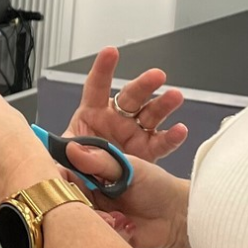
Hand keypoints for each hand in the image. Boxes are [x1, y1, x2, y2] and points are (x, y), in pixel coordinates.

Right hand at [62, 146, 192, 247]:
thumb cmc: (158, 187)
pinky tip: (127, 227)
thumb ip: (101, 161)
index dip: (56, 178)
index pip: (62, 172)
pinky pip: (92, 236)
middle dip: (78, 203)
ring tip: (119, 218)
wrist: (178, 217)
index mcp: (92, 172)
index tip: (62, 182)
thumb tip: (72, 149)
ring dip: (98, 219)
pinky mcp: (101, 234)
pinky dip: (110, 231)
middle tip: (94, 205)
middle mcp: (87, 193)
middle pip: (64, 199)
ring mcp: (93, 215)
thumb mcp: (130, 168)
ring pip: (77, 220)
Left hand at [65, 47, 187, 161]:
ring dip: (163, 104)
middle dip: (144, 84)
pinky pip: (161, 143)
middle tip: (156, 76)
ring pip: (151, 114)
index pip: (96, 88)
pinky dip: (171, 137)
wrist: (96, 195)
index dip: (103, 69)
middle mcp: (116, 120)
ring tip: (175, 96)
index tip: (110, 52)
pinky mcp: (148, 152)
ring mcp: (134, 133)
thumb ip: (70, 159)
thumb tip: (74, 150)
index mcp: (92, 116)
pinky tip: (179, 130)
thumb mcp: (68, 165)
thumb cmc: (80, 172)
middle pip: (131, 96)